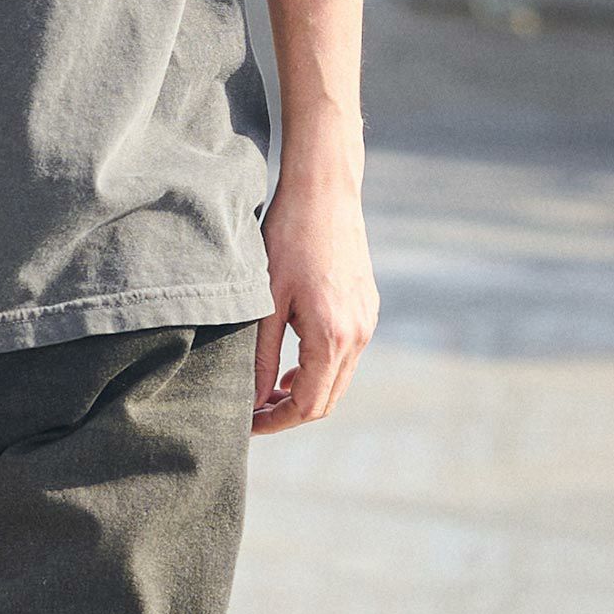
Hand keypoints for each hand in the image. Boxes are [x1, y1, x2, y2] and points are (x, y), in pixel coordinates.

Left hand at [252, 180, 378, 435]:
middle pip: (326, 401)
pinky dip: (318, 371)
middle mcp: (358, 334)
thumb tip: (255, 402)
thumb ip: (262, 358)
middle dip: (288, 414)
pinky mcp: (367, 309)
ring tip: (267, 392)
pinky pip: (345, 358)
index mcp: (332, 337)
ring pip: (337, 382)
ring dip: (303, 394)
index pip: (307, 406)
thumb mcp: (265, 304)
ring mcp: (367, 321)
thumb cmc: (288, 239)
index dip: (275, 422)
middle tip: (253, 413)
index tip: (247, 423)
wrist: (324, 190)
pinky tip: (291, 366)